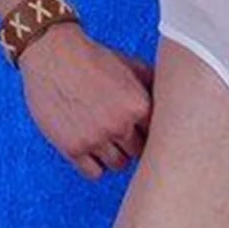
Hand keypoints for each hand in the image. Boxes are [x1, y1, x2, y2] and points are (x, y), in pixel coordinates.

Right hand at [17, 23, 154, 178]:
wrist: (53, 54)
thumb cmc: (94, 58)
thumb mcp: (131, 66)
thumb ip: (154, 85)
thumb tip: (175, 100)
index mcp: (139, 106)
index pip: (158, 135)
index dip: (149, 131)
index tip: (140, 127)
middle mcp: (120, 125)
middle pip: (139, 152)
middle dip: (132, 143)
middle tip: (121, 132)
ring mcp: (95, 138)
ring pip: (118, 165)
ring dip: (114, 155)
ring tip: (106, 138)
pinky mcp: (72, 147)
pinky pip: (94, 173)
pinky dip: (95, 164)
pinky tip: (91, 147)